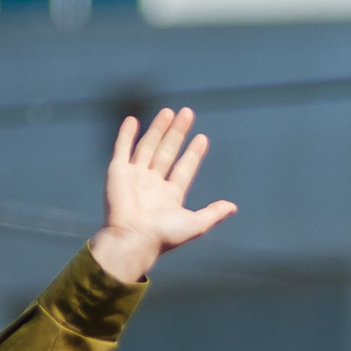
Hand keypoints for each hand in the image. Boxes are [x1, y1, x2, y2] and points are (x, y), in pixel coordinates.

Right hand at [86, 110, 238, 282]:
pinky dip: (126, 134)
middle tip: (187, 113)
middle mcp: (152, 185)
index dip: (193, 153)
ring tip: (168, 112)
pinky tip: (133, 120)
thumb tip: (233, 207)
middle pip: (167, 152)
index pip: (184, 168)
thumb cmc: (164, 235)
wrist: (133, 238)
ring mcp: (134, 177)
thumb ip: (213, 213)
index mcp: (169, 196)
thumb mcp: (196, 224)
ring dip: (158, 129)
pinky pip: (122, 148)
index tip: (202, 138)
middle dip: (177, 133)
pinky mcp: (117, 172)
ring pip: (148, 146)